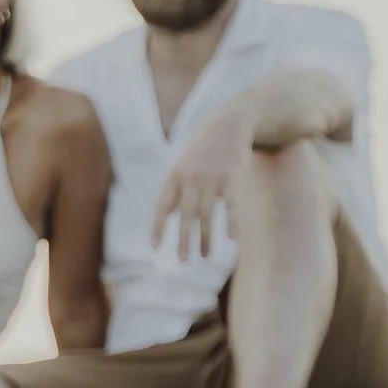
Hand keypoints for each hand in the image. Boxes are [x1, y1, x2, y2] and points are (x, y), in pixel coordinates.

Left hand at [151, 107, 254, 260]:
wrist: (227, 125)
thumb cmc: (199, 151)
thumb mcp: (180, 165)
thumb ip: (173, 190)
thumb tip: (168, 218)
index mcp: (173, 175)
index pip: (162, 206)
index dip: (158, 227)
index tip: (155, 248)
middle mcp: (190, 177)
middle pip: (186, 215)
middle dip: (184, 240)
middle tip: (184, 262)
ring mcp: (212, 177)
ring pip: (208, 215)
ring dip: (206, 238)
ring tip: (204, 257)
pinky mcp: (233, 178)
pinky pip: (232, 206)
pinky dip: (232, 224)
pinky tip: (232, 241)